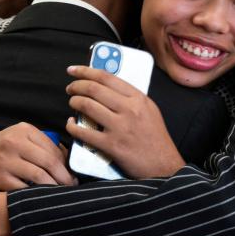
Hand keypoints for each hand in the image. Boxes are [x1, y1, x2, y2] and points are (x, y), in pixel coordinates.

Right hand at [0, 114, 75, 189]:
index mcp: (25, 130)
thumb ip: (43, 145)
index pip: (53, 149)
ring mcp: (6, 161)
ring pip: (39, 176)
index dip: (66, 164)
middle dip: (64, 177)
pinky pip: (23, 188)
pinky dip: (35, 194)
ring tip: (60, 193)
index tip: (74, 175)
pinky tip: (42, 197)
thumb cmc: (6, 145)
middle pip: (49, 162)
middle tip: (71, 186)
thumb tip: (67, 162)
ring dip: (53, 187)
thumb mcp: (23, 136)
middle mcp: (15, 143)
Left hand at [65, 65, 184, 178]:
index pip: (107, 77)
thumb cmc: (156, 138)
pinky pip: (84, 132)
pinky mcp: (112, 145)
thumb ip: (131, 98)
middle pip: (94, 89)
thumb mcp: (149, 110)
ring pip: (87, 106)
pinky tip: (71, 125)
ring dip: (74, 102)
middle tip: (70, 88)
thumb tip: (106, 88)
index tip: (73, 70)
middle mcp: (129, 109)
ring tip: (72, 104)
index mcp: (138, 98)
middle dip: (76, 86)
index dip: (86, 71)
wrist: (164, 165)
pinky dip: (72, 127)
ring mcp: (120, 127)